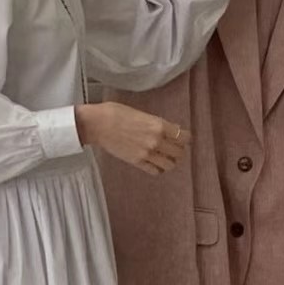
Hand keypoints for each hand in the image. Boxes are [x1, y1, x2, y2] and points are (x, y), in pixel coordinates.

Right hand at [76, 103, 190, 175]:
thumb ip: (158, 123)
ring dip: (171, 161)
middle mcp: (156, 141)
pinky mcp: (138, 163)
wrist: (97, 124)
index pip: (184, 137)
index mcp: (159, 126)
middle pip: (180, 153)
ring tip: (166, 157)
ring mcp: (147, 154)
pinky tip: (156, 163)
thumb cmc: (116, 113)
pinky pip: (156, 171)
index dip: (186, 138)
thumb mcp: (142, 113)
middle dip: (179, 150)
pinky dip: (159, 168)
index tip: (184, 138)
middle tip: (175, 147)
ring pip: (170, 165)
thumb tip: (172, 128)